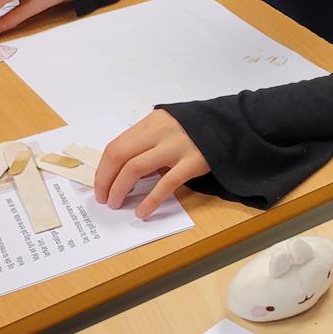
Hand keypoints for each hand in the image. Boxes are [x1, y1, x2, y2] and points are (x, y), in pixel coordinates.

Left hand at [95, 109, 209, 218]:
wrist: (232, 126)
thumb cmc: (197, 130)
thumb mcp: (169, 127)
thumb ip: (149, 142)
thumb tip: (125, 171)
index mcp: (152, 122)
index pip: (116, 146)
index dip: (103, 170)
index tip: (100, 187)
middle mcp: (160, 132)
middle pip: (120, 155)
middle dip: (106, 181)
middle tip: (105, 199)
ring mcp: (177, 146)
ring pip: (136, 168)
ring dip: (120, 189)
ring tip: (118, 204)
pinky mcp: (193, 162)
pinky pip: (166, 183)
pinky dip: (151, 200)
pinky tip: (143, 211)